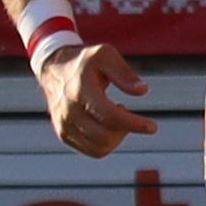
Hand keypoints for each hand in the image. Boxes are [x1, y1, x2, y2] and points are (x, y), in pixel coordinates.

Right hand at [39, 40, 155, 155]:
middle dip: (126, 129)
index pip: (109, 117)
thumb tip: (143, 91)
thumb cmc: (84, 61)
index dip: (134, 124)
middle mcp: (68, 111)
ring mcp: (64, 125)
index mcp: (80, 91)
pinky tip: (105, 125)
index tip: (152, 127)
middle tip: (125, 109)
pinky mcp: (64, 134)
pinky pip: (92, 150)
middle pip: (106, 136)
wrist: (53, 68)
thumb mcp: (105, 55)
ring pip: (100, 148)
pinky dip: (106, 143)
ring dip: (116, 137)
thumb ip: (124, 73)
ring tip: (115, 116)